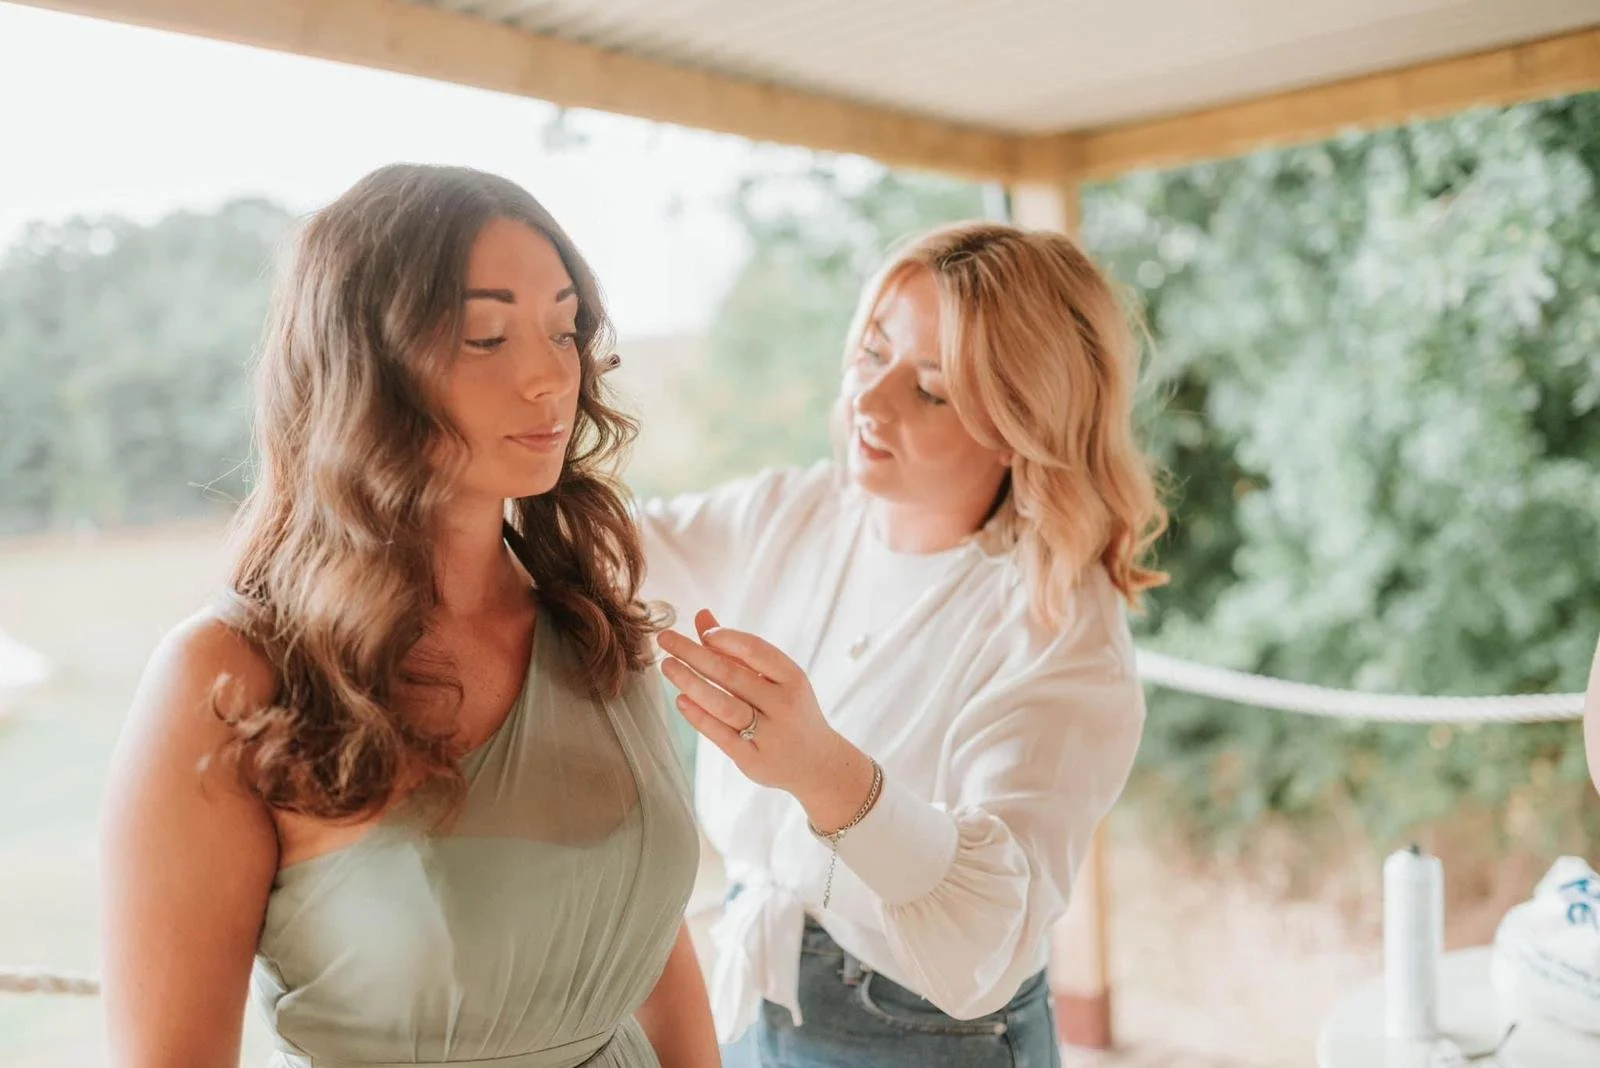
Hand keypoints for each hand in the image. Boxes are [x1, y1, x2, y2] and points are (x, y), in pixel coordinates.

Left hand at [657, 610, 875, 831]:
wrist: (817, 763)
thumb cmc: (789, 710)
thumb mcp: (775, 679)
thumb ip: (737, 649)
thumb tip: (701, 616)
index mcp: (793, 678)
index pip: (756, 650)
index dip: (725, 638)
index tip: (701, 633)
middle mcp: (783, 705)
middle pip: (731, 675)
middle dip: (694, 654)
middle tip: (665, 639)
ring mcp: (769, 734)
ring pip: (724, 705)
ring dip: (691, 683)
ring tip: (667, 666)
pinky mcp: (754, 760)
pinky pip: (720, 735)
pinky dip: (698, 716)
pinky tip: (680, 700)